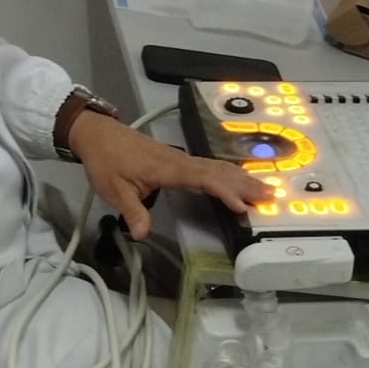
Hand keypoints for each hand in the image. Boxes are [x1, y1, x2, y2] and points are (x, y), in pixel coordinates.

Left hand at [68, 111, 272, 238]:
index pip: (203, 179)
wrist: (97, 134)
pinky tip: (237, 177)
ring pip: (216, 166)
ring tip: (264, 187)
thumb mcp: (113, 189)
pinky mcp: (177, 159)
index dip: (224, 192)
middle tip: (271, 195)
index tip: (241, 205)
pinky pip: (209, 165)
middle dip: (244, 184)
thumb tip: (142, 234)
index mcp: (167, 168)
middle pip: (218, 171)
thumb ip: (131, 211)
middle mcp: (180, 160)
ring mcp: (180, 157)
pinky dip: (227, 172)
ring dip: (240, 177)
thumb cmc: (105, 160)